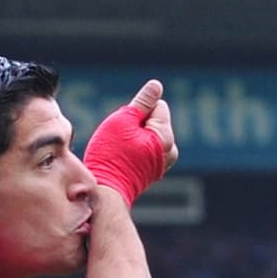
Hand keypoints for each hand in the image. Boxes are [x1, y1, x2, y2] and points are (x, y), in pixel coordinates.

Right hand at [82, 79, 176, 206]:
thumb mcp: (123, 120)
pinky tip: (126, 160)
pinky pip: (147, 148)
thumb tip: (156, 85)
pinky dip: (137, 150)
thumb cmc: (111, 155)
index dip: (139, 111)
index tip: (126, 128)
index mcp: (166, 136)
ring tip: (124, 151)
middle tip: (123, 141)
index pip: (157, 105)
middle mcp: (170, 150)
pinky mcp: (155, 171)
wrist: (105, 192)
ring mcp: (163, 163)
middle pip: (155, 119)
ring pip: (151, 134)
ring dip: (137, 137)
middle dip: (140, 124)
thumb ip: (142, 102)